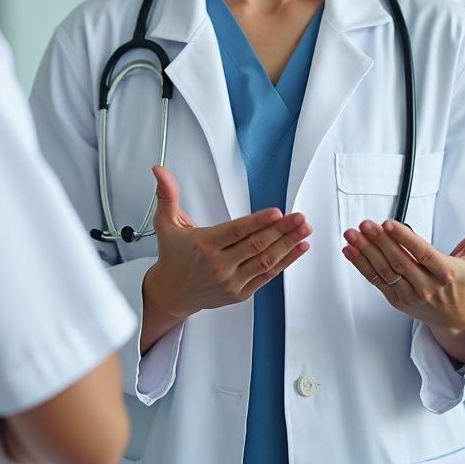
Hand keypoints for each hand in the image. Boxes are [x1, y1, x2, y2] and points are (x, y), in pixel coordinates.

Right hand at [141, 165, 311, 351]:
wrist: (172, 292)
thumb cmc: (172, 256)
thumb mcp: (165, 223)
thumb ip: (166, 194)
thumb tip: (159, 170)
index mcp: (203, 244)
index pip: (236, 231)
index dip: (258, 221)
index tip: (276, 211)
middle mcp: (219, 265)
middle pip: (256, 245)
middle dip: (282, 230)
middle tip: (300, 218)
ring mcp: (231, 280)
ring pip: (265, 261)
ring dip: (288, 245)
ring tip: (304, 230)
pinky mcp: (240, 292)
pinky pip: (267, 276)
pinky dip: (285, 262)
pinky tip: (298, 249)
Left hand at [341, 194, 464, 363]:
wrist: (459, 318)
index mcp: (448, 273)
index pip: (424, 254)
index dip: (405, 239)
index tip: (388, 222)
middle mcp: (428, 287)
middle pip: (400, 262)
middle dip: (380, 242)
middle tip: (364, 223)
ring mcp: (411, 296)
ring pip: (385, 272)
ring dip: (366, 252)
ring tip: (351, 233)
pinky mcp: (397, 301)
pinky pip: (376, 282)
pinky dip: (361, 265)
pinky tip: (349, 249)